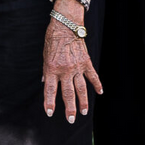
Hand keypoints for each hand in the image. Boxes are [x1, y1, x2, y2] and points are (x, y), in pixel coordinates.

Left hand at [43, 1, 101, 121]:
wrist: (66, 25)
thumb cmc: (52, 39)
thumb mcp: (44, 55)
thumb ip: (46, 71)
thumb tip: (44, 82)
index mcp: (51, 69)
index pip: (49, 90)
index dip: (49, 103)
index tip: (50, 113)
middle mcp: (64, 70)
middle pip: (67, 93)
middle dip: (69, 108)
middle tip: (71, 120)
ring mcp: (77, 67)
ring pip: (81, 88)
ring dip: (83, 102)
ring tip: (84, 112)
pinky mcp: (86, 62)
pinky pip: (93, 76)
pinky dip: (97, 84)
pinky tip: (100, 92)